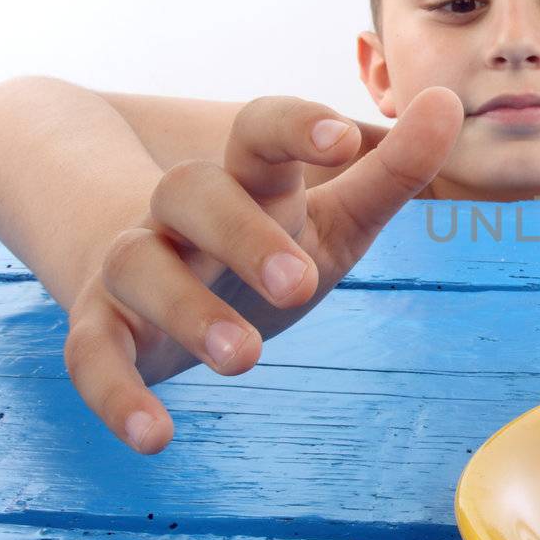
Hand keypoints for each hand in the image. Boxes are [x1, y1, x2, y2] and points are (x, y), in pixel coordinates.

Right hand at [62, 87, 462, 453]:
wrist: (135, 264)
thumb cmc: (263, 240)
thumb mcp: (334, 213)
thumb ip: (393, 170)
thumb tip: (448, 103)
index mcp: (248, 178)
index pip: (259, 130)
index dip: (294, 127)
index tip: (340, 139)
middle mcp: (183, 214)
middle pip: (193, 193)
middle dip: (244, 235)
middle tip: (300, 284)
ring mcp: (135, 266)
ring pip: (141, 267)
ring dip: (189, 311)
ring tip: (247, 360)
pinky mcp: (104, 327)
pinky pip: (91, 354)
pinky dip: (115, 395)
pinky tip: (154, 437)